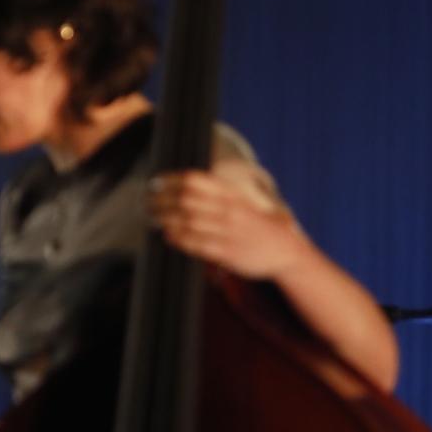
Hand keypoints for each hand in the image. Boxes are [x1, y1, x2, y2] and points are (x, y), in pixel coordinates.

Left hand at [147, 167, 308, 280]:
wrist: (285, 251)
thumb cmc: (259, 226)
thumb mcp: (243, 203)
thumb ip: (219, 194)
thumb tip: (188, 184)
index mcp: (233, 195)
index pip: (198, 180)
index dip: (173, 179)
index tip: (156, 181)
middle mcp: (230, 210)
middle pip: (188, 199)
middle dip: (163, 199)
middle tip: (147, 200)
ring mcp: (228, 232)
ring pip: (189, 221)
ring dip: (166, 218)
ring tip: (152, 217)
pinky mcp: (227, 252)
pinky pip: (198, 244)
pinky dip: (180, 239)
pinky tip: (168, 236)